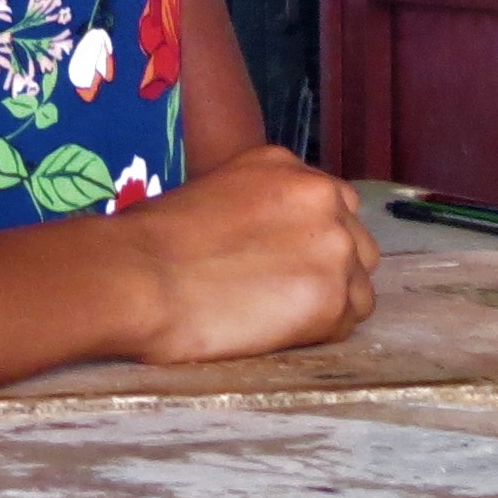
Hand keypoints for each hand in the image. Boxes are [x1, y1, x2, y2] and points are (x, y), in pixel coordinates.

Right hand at [115, 146, 376, 363]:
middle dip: (327, 268)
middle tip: (282, 294)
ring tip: (276, 316)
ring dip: (328, 302)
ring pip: (358, 284)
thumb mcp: (215, 193)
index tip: (286, 262)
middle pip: (354, 241)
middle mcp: (321, 196)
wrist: (139, 275)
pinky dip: (320, 331)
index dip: (311, 240)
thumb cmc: (152, 242)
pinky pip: (347, 321)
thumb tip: (273, 242)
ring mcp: (333, 245)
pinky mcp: (332, 297)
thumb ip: (260, 209)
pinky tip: (277, 331)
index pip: (331, 205)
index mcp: (286, 166)